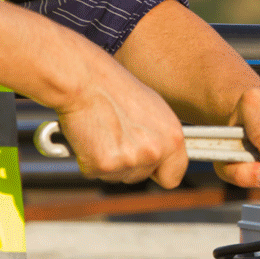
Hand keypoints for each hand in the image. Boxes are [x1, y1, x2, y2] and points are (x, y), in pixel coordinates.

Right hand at [55, 58, 187, 187]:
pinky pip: (96, 173)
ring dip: (110, 162)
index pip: (173, 176)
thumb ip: (161, 137)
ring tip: (105, 132)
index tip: (149, 166)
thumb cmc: (116, 89)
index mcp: (173, 138)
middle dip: (129, 163)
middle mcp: (155, 152)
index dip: (158, 172)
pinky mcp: (104, 165)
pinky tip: (91, 136)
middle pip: (142, 177)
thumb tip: (162, 154)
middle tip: (117, 135)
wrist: (86, 81)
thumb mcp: (153, 110)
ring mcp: (130, 161)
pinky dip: (89, 159)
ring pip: (118, 177)